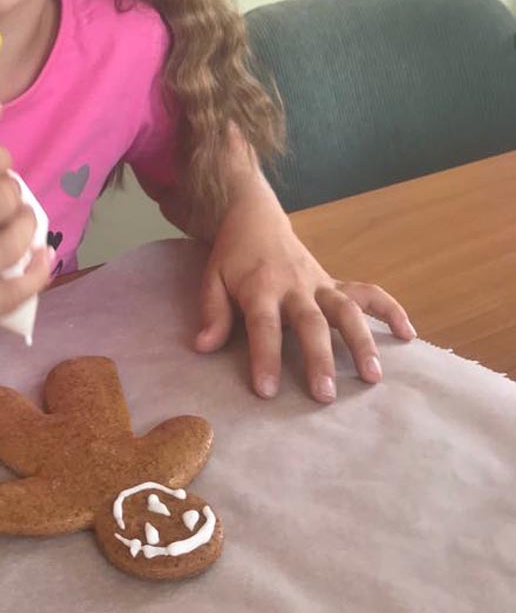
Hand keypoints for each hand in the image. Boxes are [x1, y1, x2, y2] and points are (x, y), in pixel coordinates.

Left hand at [194, 176, 416, 403]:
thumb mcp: (213, 278)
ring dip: (362, 341)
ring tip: (373, 376)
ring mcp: (319, 283)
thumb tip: (203, 347)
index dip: (265, 357)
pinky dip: (390, 310)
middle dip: (320, 358)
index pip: (263, 325)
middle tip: (326, 395)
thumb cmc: (233, 257)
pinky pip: (368, 293)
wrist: (256, 218)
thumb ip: (212, 312)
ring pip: (346, 309)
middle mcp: (295, 286)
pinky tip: (408, 335)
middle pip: (311, 322)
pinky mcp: (334, 283)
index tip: (267, 391)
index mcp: (261, 287)